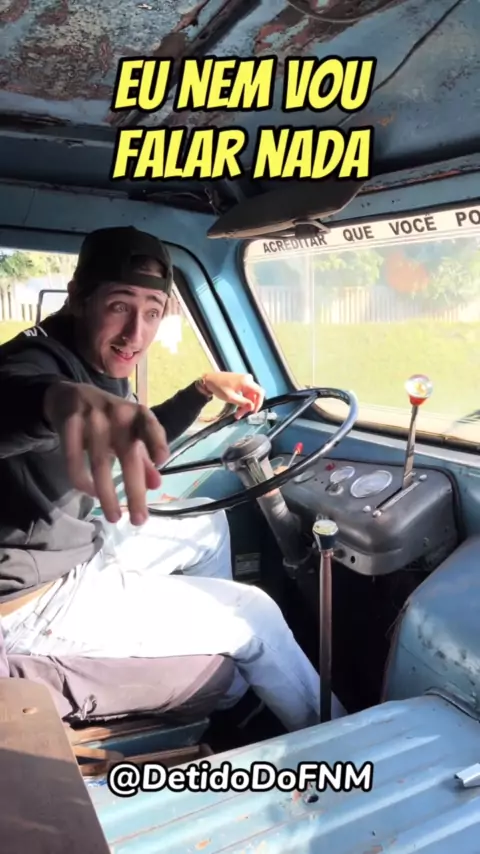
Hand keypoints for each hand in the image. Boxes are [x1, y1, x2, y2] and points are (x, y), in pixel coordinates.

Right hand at [44, 381, 168, 524]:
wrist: (69, 395)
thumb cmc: (108, 419)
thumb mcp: (128, 433)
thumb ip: (143, 458)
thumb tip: (157, 486)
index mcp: (136, 414)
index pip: (150, 425)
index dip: (156, 441)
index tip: (162, 460)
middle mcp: (117, 413)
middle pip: (127, 456)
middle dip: (134, 491)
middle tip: (139, 521)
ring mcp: (92, 416)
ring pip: (100, 463)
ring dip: (108, 495)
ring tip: (114, 517)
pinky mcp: (69, 423)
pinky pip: (74, 459)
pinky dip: (83, 481)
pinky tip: (90, 494)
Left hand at [202, 372, 264, 418]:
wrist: (210, 379)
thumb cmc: (219, 387)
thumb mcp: (231, 397)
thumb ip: (243, 402)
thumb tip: (252, 407)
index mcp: (246, 382)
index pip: (260, 392)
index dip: (259, 403)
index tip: (253, 412)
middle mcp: (248, 379)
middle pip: (254, 395)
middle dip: (248, 406)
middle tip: (240, 415)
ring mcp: (245, 380)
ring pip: (250, 395)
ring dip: (245, 405)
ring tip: (237, 414)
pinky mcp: (241, 381)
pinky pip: (246, 392)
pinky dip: (242, 400)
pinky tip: (237, 407)